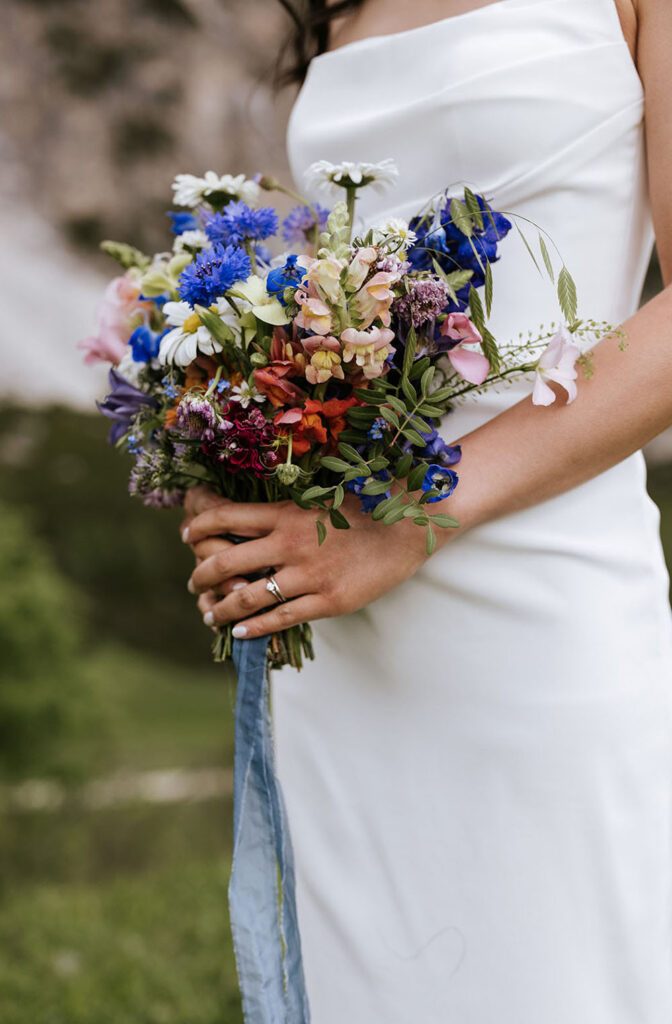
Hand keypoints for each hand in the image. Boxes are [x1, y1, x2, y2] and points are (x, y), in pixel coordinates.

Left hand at [181, 487, 431, 639]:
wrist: (408, 526)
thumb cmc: (366, 509)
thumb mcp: (320, 499)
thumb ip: (287, 512)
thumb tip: (255, 518)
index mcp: (286, 513)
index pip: (225, 517)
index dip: (199, 527)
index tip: (187, 536)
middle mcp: (290, 543)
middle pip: (226, 561)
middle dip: (201, 575)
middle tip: (192, 584)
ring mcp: (308, 574)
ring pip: (248, 596)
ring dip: (221, 607)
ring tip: (210, 614)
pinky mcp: (328, 601)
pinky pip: (281, 618)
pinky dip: (254, 628)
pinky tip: (240, 632)